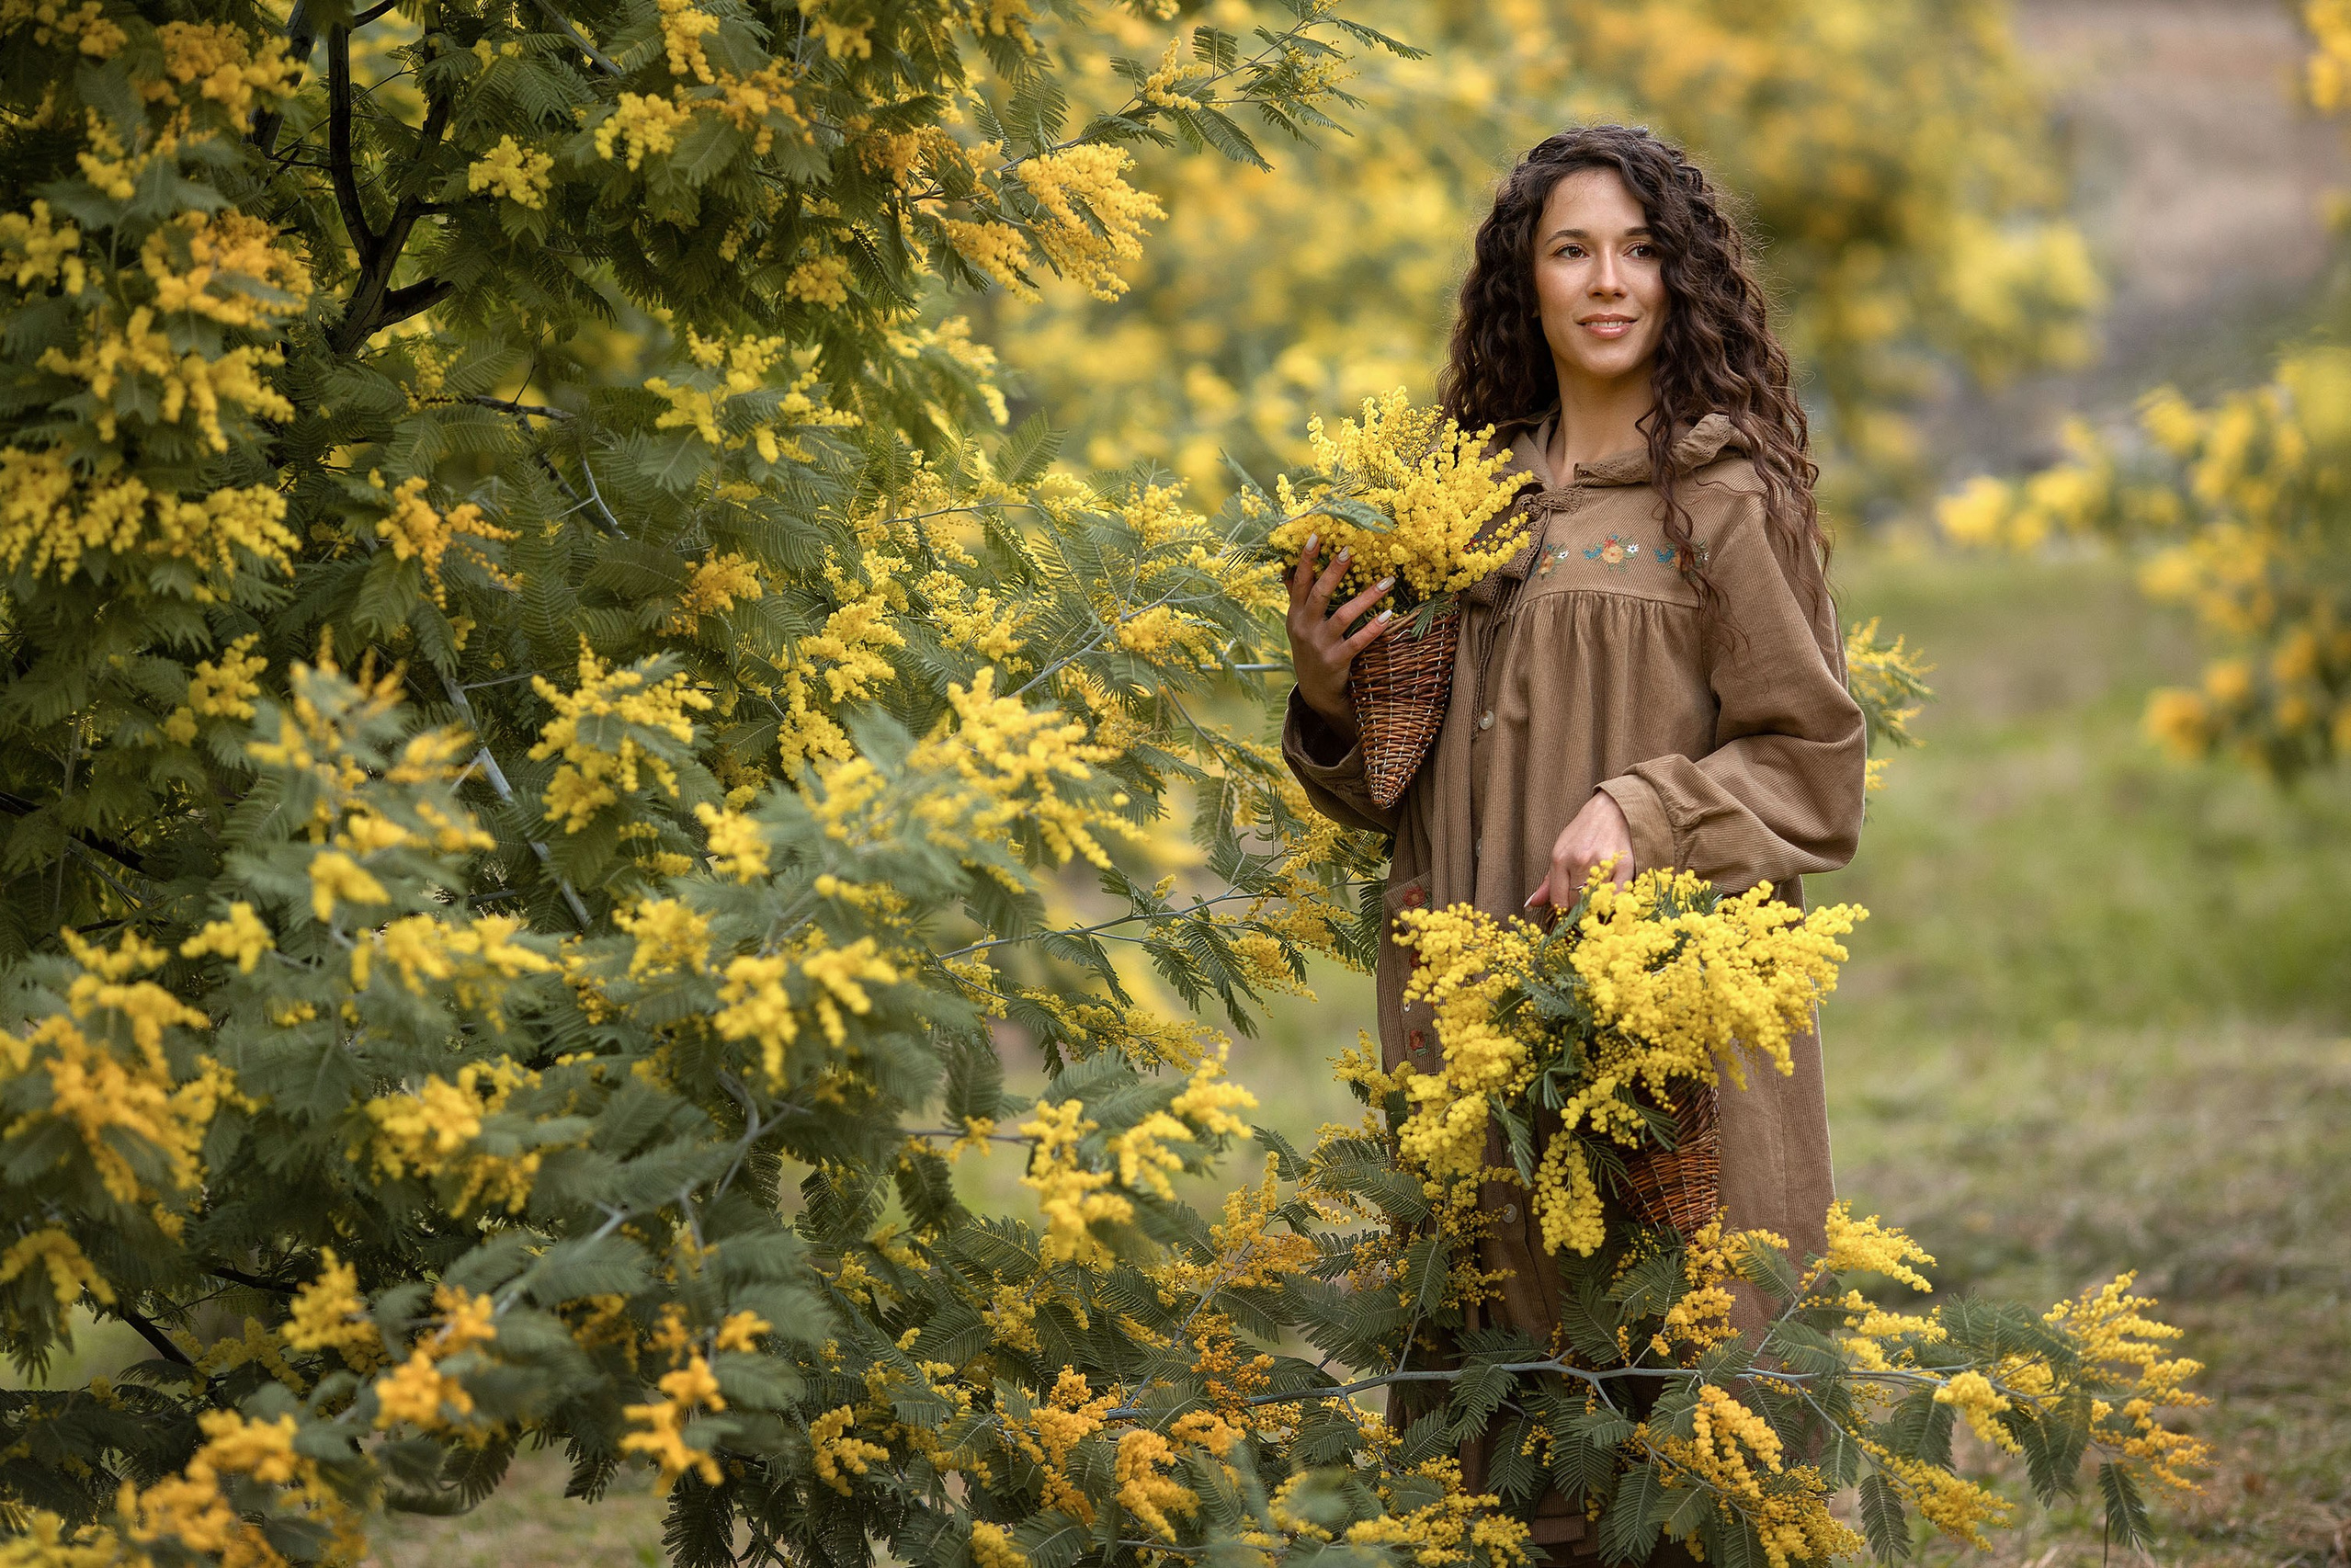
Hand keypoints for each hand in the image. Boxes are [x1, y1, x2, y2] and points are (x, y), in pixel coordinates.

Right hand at [1285, 533, 1394, 739]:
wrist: (1315, 691)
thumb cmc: (1310, 649)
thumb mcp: (1298, 624)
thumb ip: (1296, 597)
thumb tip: (1287, 568)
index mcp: (1295, 614)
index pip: (1299, 582)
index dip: (1305, 559)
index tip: (1314, 536)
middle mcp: (1305, 627)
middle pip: (1319, 594)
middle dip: (1334, 571)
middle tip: (1349, 550)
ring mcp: (1320, 645)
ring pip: (1343, 616)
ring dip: (1366, 597)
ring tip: (1387, 581)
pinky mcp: (1337, 660)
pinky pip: (1358, 641)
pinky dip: (1374, 627)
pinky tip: (1389, 615)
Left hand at [1527, 790, 1633, 911]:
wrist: (1611, 810)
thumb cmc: (1583, 832)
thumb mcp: (1560, 851)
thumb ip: (1548, 881)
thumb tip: (1531, 904)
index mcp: (1560, 858)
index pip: (1558, 901)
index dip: (1563, 908)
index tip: (1569, 905)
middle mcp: (1580, 861)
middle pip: (1577, 904)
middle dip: (1579, 906)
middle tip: (1584, 898)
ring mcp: (1603, 863)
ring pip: (1596, 902)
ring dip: (1596, 903)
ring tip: (1597, 893)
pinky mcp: (1624, 865)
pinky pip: (1617, 897)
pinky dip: (1613, 900)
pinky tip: (1610, 892)